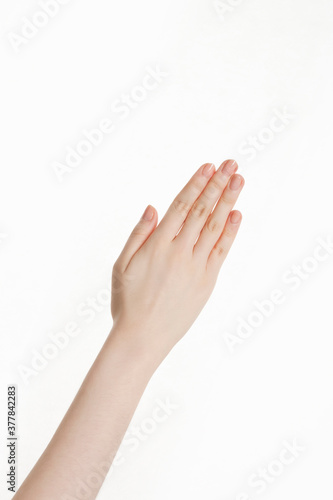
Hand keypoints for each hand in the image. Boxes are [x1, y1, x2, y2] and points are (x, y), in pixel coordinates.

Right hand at [111, 160, 244, 359]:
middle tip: (231, 164)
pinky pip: (221, 251)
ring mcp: (196, 267)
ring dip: (228, 201)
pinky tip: (237, 214)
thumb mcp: (121, 265)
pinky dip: (230, 232)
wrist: (143, 338)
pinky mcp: (207, 282)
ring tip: (238, 180)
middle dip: (218, 185)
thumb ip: (138, 234)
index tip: (208, 167)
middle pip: (202, 211)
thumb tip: (154, 207)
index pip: (181, 207)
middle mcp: (179, 253)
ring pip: (215, 227)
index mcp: (157, 246)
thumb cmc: (128, 301)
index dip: (196, 185)